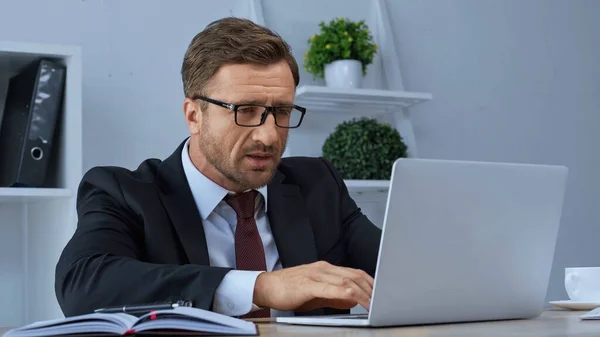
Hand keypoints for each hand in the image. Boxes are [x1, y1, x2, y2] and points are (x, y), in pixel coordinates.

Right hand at [252, 261, 372, 311]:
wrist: (266, 287)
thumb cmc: (288, 290)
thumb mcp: (316, 293)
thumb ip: (334, 296)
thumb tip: (352, 301)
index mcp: (326, 269)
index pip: (354, 273)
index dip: (370, 282)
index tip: (381, 293)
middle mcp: (323, 269)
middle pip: (354, 276)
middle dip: (371, 288)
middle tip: (383, 301)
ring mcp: (316, 275)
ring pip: (346, 281)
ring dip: (363, 293)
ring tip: (374, 303)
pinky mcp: (309, 285)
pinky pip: (333, 288)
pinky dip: (347, 295)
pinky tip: (355, 301)